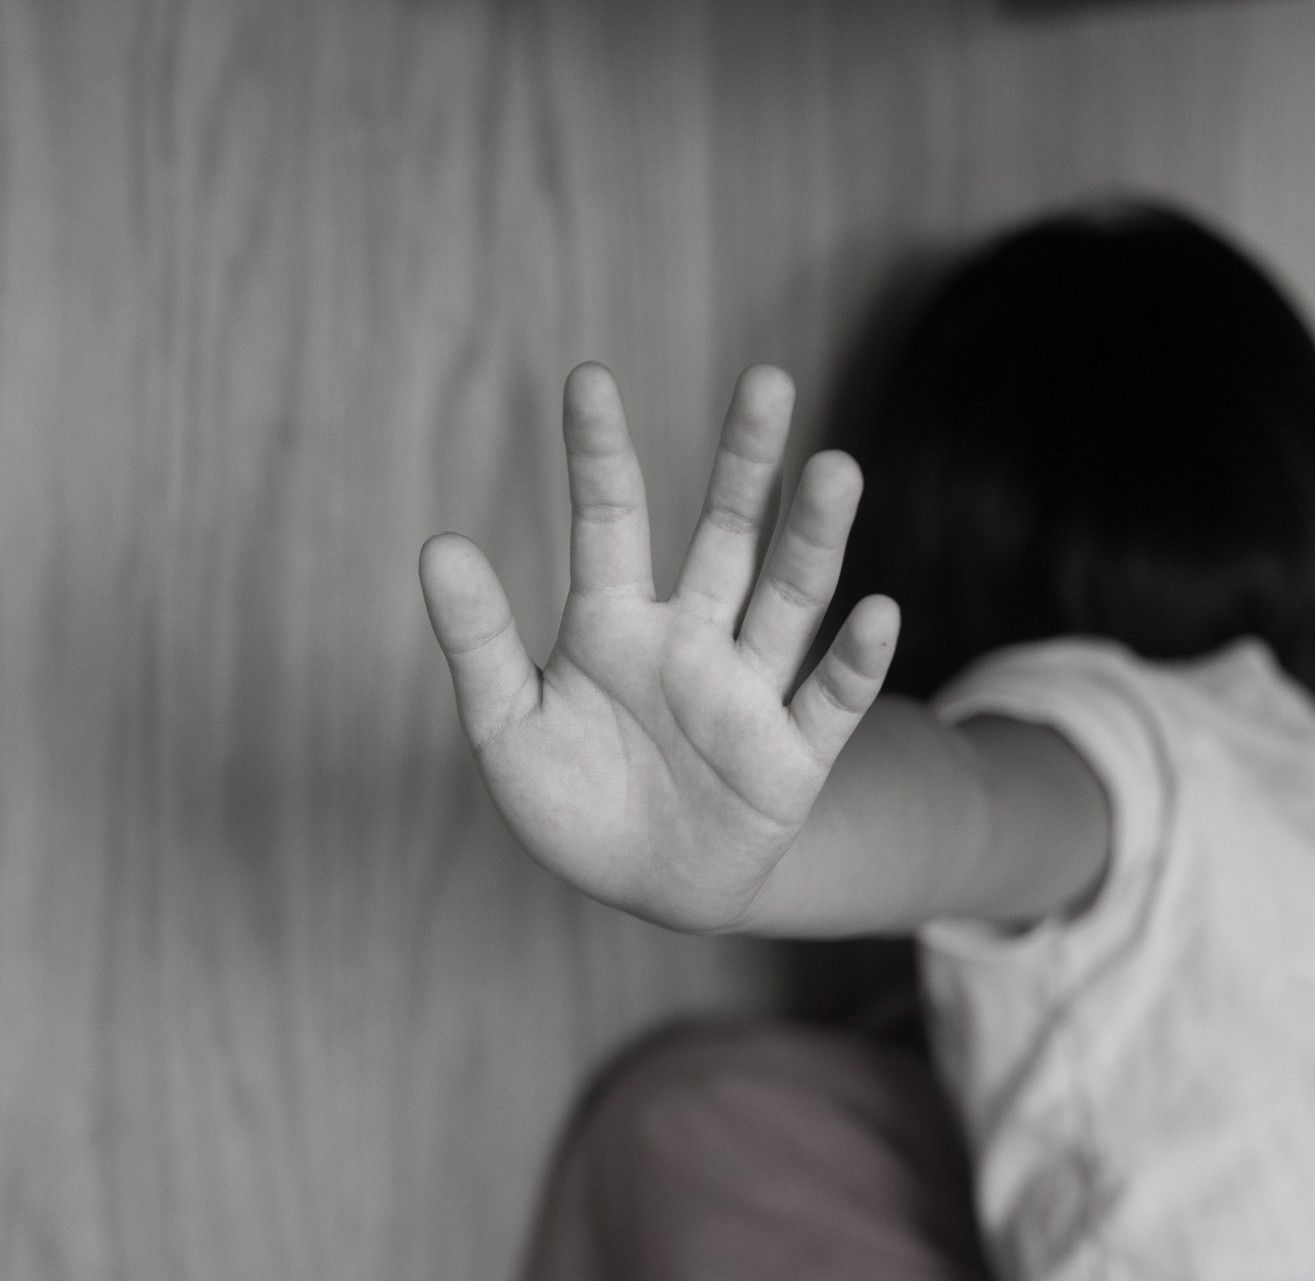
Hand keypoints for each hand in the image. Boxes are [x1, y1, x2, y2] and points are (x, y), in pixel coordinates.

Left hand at [419, 363, 898, 931]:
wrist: (644, 889)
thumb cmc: (572, 799)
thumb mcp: (508, 724)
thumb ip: (480, 641)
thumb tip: (438, 543)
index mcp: (613, 623)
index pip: (611, 521)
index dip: (599, 453)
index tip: (587, 378)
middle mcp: (691, 640)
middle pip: (726, 537)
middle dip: (745, 464)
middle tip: (766, 381)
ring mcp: (747, 692)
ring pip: (787, 601)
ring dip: (812, 539)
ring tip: (836, 467)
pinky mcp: (793, 757)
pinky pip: (830, 702)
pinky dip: (853, 662)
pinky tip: (877, 612)